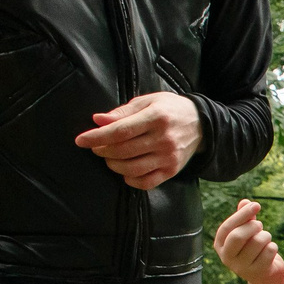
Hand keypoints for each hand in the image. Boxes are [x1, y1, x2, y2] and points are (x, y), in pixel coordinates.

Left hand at [76, 90, 201, 189]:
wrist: (203, 124)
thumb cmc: (170, 109)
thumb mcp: (148, 101)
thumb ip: (122, 111)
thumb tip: (97, 120)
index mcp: (156, 117)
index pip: (120, 130)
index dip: (97, 136)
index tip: (81, 140)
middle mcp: (164, 139)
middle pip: (123, 150)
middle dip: (103, 150)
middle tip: (96, 147)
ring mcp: (169, 157)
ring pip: (132, 168)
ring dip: (113, 165)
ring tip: (109, 157)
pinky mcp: (172, 170)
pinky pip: (146, 182)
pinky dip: (130, 179)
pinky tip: (125, 171)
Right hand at [213, 199, 283, 283]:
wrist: (265, 274)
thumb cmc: (253, 248)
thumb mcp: (247, 231)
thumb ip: (245, 217)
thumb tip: (245, 201)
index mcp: (220, 245)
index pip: (227, 227)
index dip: (242, 214)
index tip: (256, 205)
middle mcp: (227, 258)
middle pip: (238, 236)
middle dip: (253, 226)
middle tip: (260, 226)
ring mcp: (241, 267)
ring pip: (257, 242)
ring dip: (266, 236)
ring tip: (265, 239)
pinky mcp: (256, 272)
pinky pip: (269, 251)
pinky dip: (273, 247)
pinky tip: (270, 251)